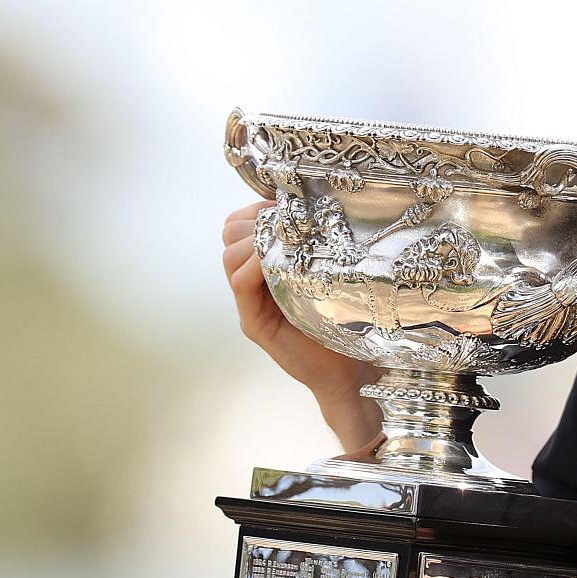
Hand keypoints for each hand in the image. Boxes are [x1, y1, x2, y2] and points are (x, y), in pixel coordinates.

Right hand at [221, 199, 379, 448]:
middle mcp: (251, 286)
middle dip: (254, 221)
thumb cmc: (343, 322)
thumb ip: (314, 250)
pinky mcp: (254, 324)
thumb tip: (318, 210)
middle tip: (285, 224)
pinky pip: (241, 284)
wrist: (346, 371)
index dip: (257, 210)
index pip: (239, 227)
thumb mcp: (327, 276)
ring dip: (255, 241)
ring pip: (230, 256)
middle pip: (230, 236)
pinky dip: (256, 265)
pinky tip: (278, 261)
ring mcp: (249, 305)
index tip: (284, 206)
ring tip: (284, 242)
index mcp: (265, 270)